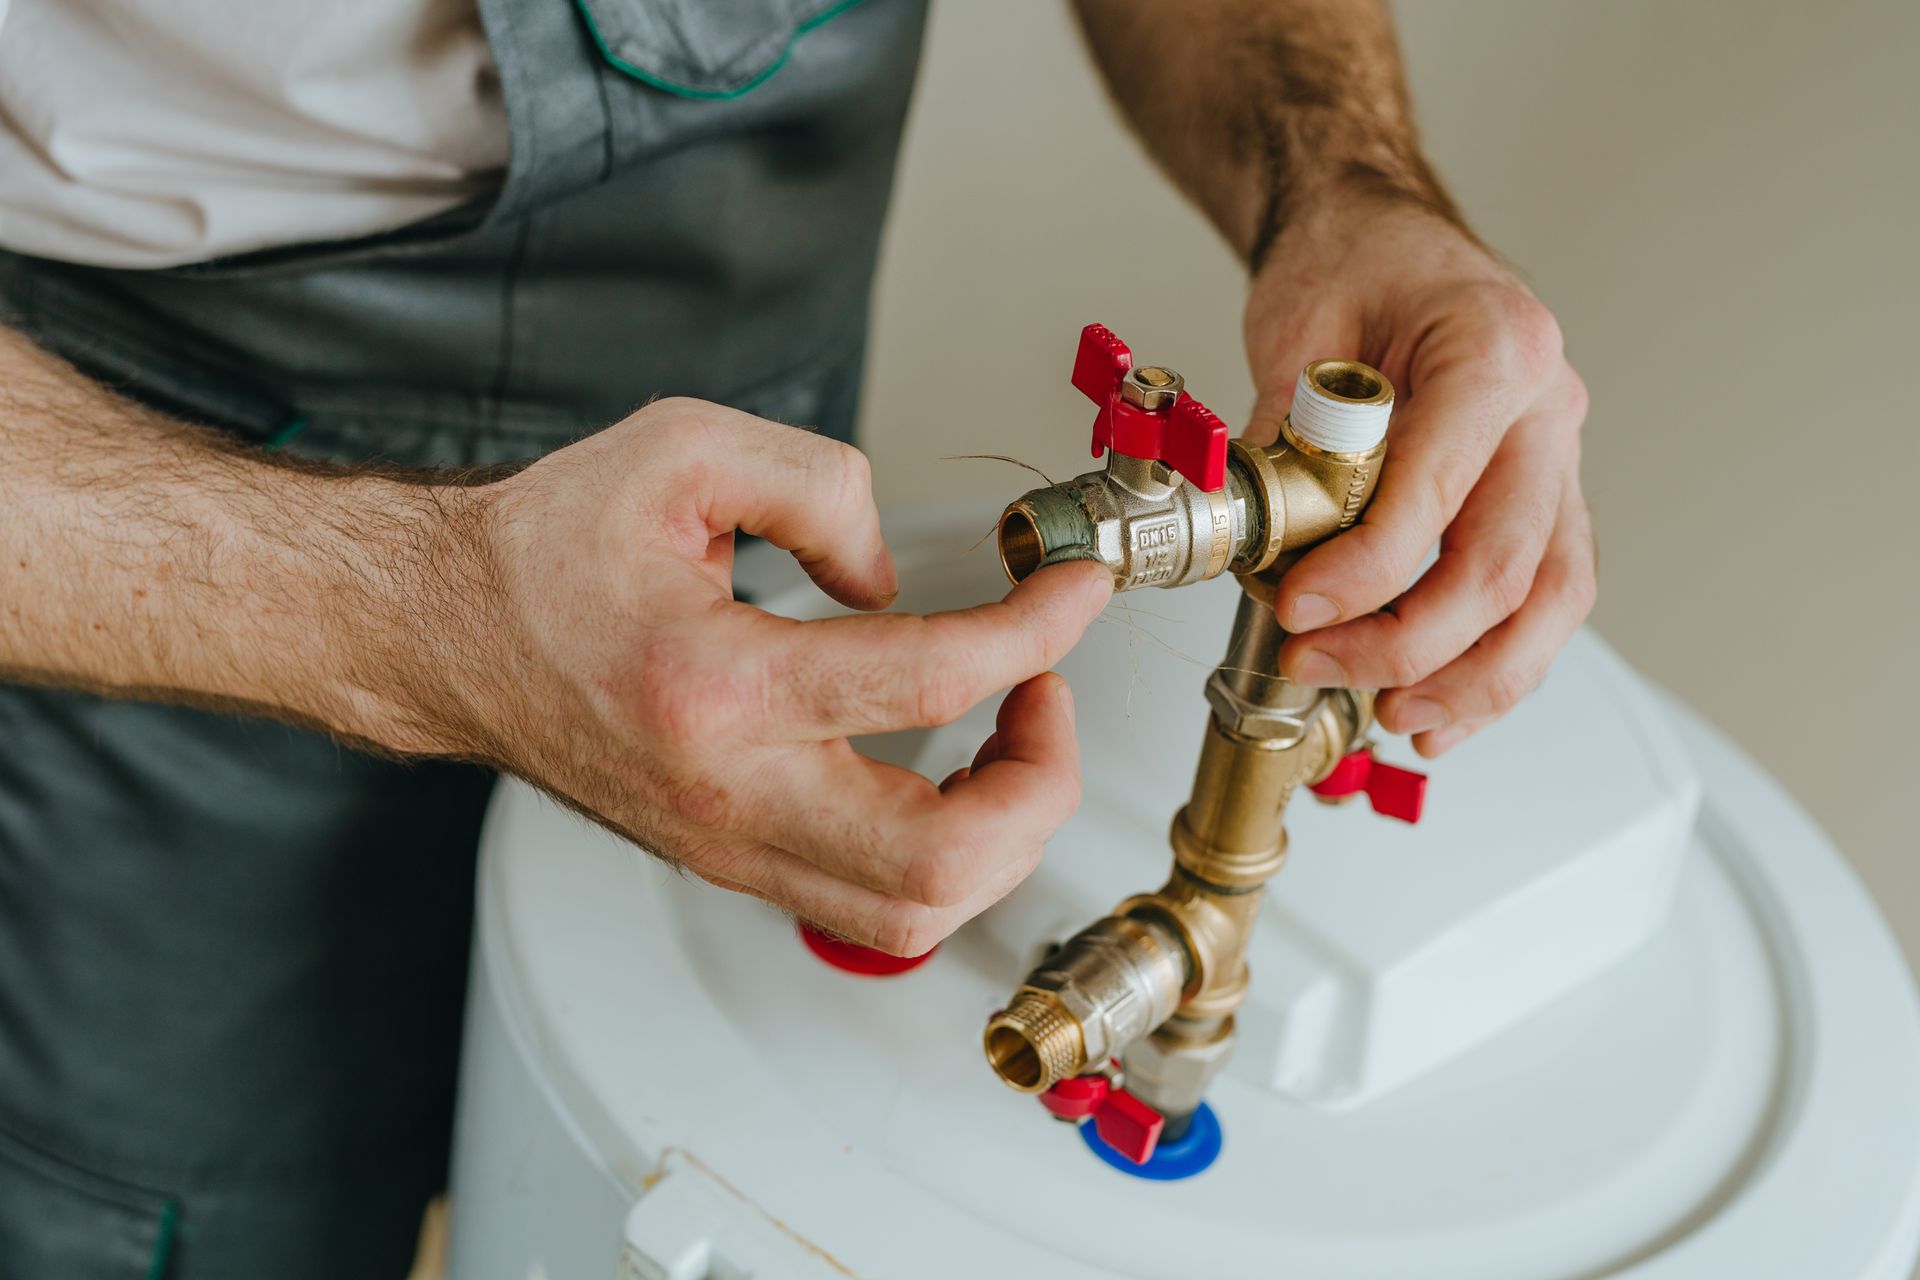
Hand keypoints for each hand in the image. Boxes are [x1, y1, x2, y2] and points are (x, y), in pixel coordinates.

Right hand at [435, 399, 1111, 954]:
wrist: (446, 635)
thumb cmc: (545, 550)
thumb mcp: (682, 449)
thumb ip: (819, 485)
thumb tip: (894, 577)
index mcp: (716, 684)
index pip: (931, 680)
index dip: (1036, 631)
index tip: (1073, 595)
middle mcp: (727, 792)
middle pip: (940, 860)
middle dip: (1041, 783)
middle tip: (1046, 695)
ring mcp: (729, 846)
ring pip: (911, 914)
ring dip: (1002, 836)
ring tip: (1009, 740)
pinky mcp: (731, 863)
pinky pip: (869, 908)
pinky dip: (945, 856)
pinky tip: (949, 778)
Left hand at [1244, 199, 1595, 756]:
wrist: (1386, 235)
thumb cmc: (1351, 260)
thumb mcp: (1295, 322)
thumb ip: (1283, 432)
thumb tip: (1252, 538)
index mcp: (1495, 348)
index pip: (1439, 489)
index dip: (1366, 569)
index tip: (1296, 609)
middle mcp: (1548, 409)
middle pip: (1505, 566)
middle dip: (1407, 641)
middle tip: (1319, 665)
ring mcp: (1558, 458)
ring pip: (1550, 601)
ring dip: (1473, 678)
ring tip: (1394, 714)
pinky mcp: (1544, 499)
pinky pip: (1544, 599)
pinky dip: (1498, 667)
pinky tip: (1440, 708)